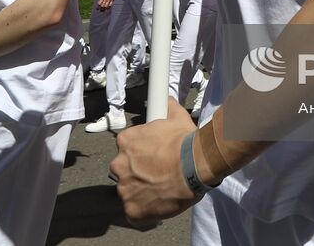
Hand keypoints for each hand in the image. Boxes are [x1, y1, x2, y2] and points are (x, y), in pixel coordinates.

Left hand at [110, 98, 200, 222]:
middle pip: (124, 170)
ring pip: (129, 192)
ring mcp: (124, 189)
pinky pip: (135, 213)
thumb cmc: (185, 143)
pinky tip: (160, 204)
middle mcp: (119, 164)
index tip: (152, 158)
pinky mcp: (132, 210)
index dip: (140, 153)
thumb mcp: (176, 117)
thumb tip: (167, 100)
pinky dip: (145, 211)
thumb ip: (167, 108)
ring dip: (141, 191)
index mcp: (125, 142)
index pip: (126, 148)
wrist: (194, 166)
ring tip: (162, 190)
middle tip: (157, 174)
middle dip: (137, 173)